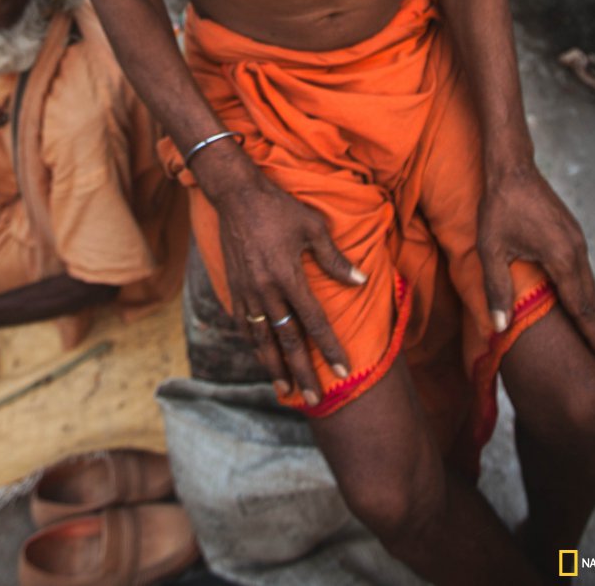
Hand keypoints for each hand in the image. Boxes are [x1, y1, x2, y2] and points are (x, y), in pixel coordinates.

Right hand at [215, 174, 365, 405]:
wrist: (236, 196)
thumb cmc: (279, 208)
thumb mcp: (313, 227)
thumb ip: (334, 259)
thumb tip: (360, 281)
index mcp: (288, 276)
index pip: (314, 322)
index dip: (329, 348)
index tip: (344, 369)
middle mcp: (266, 290)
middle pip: (287, 340)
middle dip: (302, 372)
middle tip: (314, 399)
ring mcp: (247, 292)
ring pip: (262, 339)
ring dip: (275, 367)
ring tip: (286, 390)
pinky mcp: (234, 287)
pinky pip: (244, 325)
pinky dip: (254, 344)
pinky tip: (262, 356)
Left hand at [477, 163, 594, 369]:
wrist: (512, 167)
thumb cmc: (498, 206)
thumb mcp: (490, 248)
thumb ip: (496, 288)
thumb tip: (500, 327)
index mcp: (561, 257)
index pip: (581, 307)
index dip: (594, 336)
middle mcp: (576, 251)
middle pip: (592, 300)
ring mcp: (577, 241)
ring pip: (590, 285)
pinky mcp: (572, 234)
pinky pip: (583, 271)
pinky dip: (587, 293)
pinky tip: (584, 304)